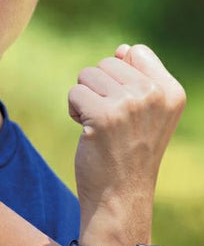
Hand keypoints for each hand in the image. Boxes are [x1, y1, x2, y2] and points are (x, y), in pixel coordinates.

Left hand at [68, 44, 185, 245]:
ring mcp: (130, 104)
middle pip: (107, 61)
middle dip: (99, 88)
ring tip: (98, 125)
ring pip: (87, 74)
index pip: (137, 51)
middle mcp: (154, 94)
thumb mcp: (146, 114)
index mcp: (171, 91)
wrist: (120, 196)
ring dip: (85, 98)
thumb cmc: (129, 154)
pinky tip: (87, 131)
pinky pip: (74, 93)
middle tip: (109, 119)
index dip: (119, 75)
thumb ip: (138, 78)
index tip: (123, 104)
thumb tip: (122, 49)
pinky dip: (74, 110)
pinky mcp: (103, 115)